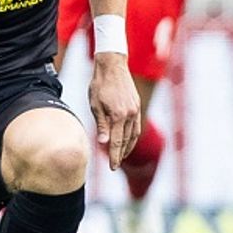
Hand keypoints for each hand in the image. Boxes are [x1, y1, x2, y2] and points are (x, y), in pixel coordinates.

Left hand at [88, 53, 140, 169]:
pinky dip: (132, 136)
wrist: (112, 65)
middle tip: (115, 165)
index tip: (112, 167)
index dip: (114, 156)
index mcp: (118, 116)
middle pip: (126, 141)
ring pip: (134, 135)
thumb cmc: (99, 84)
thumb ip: (101, 125)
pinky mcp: (137, 105)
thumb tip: (103, 143)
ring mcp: (135, 110)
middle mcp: (130, 115)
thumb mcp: (95, 105)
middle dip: (121, 154)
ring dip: (128, 147)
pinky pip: (136, 126)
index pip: (116, 142)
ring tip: (121, 156)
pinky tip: (127, 140)